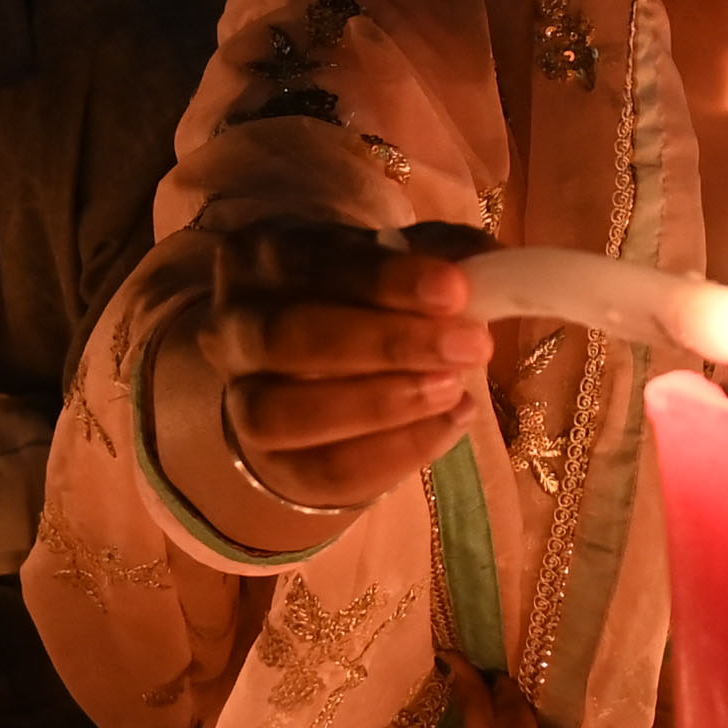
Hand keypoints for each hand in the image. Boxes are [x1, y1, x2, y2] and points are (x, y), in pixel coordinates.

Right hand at [178, 223, 487, 527]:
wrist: (318, 374)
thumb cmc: (367, 299)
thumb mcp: (402, 262)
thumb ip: (445, 258)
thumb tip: (492, 273)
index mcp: (265, 257)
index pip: (313, 262)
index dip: (385, 279)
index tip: (456, 290)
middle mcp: (235, 326)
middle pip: (286, 337)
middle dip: (385, 345)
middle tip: (469, 346)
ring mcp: (241, 400)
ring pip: (283, 412)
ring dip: (378, 405)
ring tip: (454, 390)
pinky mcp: (271, 464)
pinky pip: (320, 470)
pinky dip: (393, 452)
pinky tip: (450, 425)